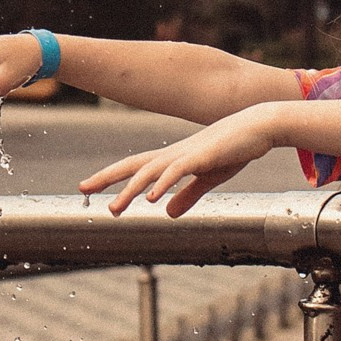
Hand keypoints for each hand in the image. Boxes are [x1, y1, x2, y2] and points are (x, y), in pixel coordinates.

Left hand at [81, 108, 280, 217]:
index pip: (134, 167)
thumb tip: (167, 214)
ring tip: (114, 209)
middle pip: (133, 166)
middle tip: (82, 190)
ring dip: (130, 190)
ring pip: (150, 172)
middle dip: (107, 178)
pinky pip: (177, 172)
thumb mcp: (209, 177)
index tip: (88, 187)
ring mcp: (186, 154)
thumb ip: (187, 195)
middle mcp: (173, 155)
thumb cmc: (234, 149)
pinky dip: (162, 185)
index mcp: (172, 159)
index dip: (110, 176)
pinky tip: (151, 198)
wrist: (259, 126)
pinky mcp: (202, 157)